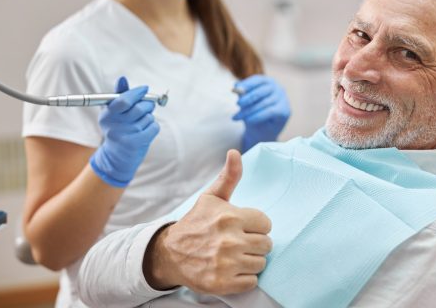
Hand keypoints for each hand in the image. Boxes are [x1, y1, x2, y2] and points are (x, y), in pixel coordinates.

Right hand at [90, 77, 159, 187]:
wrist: (117, 158)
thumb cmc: (118, 129)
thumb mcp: (115, 113)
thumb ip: (120, 95)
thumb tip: (122, 78)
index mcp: (106, 115)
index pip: (123, 100)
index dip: (136, 93)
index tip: (145, 89)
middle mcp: (113, 125)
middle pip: (139, 108)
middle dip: (148, 104)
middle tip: (149, 106)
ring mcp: (124, 135)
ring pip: (148, 117)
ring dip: (149, 118)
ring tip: (141, 124)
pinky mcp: (135, 144)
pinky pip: (153, 127)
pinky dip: (153, 127)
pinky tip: (146, 132)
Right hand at [145, 150, 272, 294]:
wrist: (169, 253)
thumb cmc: (196, 223)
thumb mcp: (211, 198)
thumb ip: (229, 176)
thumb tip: (235, 152)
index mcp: (230, 217)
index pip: (266, 224)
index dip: (256, 226)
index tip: (244, 228)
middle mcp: (230, 240)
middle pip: (266, 245)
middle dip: (255, 244)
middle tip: (239, 243)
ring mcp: (226, 263)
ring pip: (261, 263)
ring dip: (250, 261)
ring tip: (235, 256)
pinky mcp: (222, 284)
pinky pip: (251, 282)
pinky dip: (244, 278)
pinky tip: (231, 270)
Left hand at [233, 75, 290, 151]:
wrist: (262, 132)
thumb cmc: (253, 113)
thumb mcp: (246, 102)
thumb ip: (243, 94)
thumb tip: (236, 87)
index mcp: (269, 82)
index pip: (258, 80)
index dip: (246, 84)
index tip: (235, 89)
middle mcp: (278, 88)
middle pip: (260, 91)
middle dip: (247, 98)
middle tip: (237, 104)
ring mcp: (283, 99)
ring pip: (263, 103)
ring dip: (248, 110)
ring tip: (237, 116)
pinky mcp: (285, 111)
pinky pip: (269, 112)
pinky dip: (257, 116)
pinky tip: (247, 120)